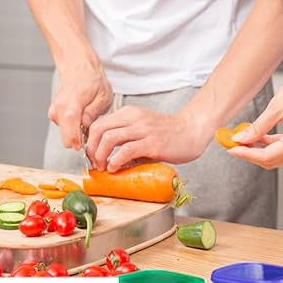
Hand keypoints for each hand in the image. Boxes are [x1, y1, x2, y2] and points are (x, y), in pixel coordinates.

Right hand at [50, 62, 113, 149]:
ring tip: (87, 116)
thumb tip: (86, 126)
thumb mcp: (103, 96)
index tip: (91, 140)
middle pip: (67, 140)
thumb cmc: (92, 80)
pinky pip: (64, 128)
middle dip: (79, 138)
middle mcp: (58, 111)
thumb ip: (93, 114)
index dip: (82, 144)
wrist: (78, 67)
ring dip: (76, 131)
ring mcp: (54, 112)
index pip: (71, 138)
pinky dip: (72, 125)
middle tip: (91, 127)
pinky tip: (80, 114)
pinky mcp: (53, 114)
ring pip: (65, 134)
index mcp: (70, 108)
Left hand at [86, 106, 213, 171]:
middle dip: (91, 150)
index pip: (98, 124)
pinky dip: (115, 161)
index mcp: (129, 114)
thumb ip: (124, 140)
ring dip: (101, 156)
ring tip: (104, 167)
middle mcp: (134, 118)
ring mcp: (143, 130)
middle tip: (95, 164)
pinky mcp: (152, 143)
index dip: (90, 142)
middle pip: (99, 130)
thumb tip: (106, 159)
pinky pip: (126, 151)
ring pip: (109, 139)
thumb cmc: (167, 134)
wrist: (192, 131)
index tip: (92, 156)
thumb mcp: (141, 131)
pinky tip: (115, 168)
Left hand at [229, 67, 282, 168]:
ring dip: (258, 150)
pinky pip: (282, 150)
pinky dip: (269, 146)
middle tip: (233, 144)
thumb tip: (239, 140)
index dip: (245, 153)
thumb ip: (257, 128)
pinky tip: (257, 137)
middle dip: (250, 153)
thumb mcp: (276, 108)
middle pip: (269, 160)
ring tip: (243, 138)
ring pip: (275, 157)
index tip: (230, 148)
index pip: (265, 156)